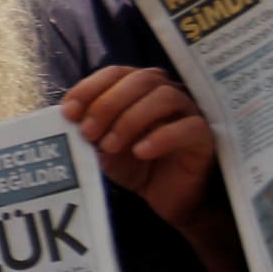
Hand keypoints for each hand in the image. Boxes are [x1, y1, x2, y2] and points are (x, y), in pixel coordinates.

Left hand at [64, 65, 217, 229]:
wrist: (170, 199)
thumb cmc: (138, 166)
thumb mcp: (106, 148)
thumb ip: (91, 131)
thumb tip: (73, 121)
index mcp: (140, 88)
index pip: (116, 73)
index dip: (90, 88)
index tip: (69, 111)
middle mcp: (167, 92)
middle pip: (141, 80)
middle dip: (108, 104)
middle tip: (89, 132)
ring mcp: (189, 112)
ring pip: (165, 97)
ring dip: (131, 119)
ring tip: (111, 145)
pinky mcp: (204, 136)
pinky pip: (188, 128)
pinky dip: (161, 137)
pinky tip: (140, 152)